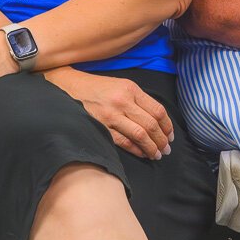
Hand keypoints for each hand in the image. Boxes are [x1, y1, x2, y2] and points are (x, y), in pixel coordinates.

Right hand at [44, 67, 173, 160]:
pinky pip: (125, 142)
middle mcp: (122, 101)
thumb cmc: (97, 88)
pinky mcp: (101, 127)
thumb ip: (138, 100)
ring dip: (152, 148)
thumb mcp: (120, 85)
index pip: (158, 110)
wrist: (69, 87)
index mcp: (130, 89)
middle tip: (167, 149)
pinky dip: (137, 150)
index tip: (170, 135)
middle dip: (162, 140)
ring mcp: (111, 115)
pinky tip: (142, 154)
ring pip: (141, 135)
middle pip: (151, 124)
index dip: (167, 126)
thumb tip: (158, 121)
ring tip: (157, 154)